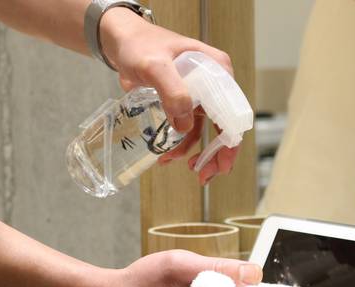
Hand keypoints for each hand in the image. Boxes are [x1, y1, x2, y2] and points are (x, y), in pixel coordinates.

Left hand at [98, 7, 238, 183]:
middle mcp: (214, 84)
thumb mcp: (155, 66)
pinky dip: (179, 144)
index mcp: (218, 71)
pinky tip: (166, 154)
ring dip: (193, 152)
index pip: (233, 112)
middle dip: (215, 155)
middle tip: (203, 176)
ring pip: (206, 132)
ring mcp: (200, 94)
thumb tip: (185, 124)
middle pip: (225, 126)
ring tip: (172, 161)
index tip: (221, 164)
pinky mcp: (185, 102)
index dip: (231, 141)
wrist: (121, 41)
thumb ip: (172, 91)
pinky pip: (188, 129)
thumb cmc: (139, 45)